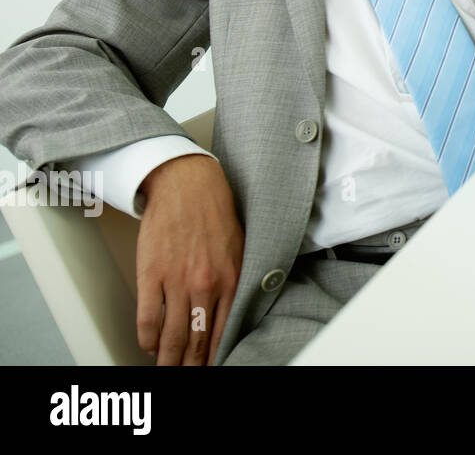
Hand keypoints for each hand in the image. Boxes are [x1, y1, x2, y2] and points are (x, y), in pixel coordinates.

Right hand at [136, 154, 243, 364]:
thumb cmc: (215, 214)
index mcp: (231, 280)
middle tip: (186, 375)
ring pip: (171, 336)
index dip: (214, 357)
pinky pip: (148, 318)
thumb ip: (236, 283)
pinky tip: (148, 346)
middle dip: (191, 365)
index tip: (209, 368)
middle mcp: (205, 285)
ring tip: (166, 369)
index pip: (223, 333)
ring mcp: (177, 281)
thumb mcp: (240, 250)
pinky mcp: (151, 274)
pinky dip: (147, 338)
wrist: (189, 186)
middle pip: (196, 341)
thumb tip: (232, 315)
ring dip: (168, 359)